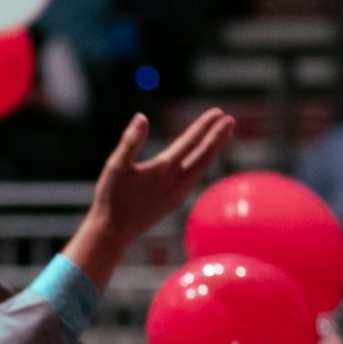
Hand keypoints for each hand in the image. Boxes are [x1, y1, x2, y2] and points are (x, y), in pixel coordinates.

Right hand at [76, 110, 235, 261]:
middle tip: (231, 120)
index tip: (218, 112)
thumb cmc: (111, 197)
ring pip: (202, 167)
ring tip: (224, 135)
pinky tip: (204, 158)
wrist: (113, 232)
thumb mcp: (115, 166)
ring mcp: (178, 194)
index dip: (204, 126)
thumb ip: (130, 141)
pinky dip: (204, 163)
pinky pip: (195, 177)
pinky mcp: (175, 202)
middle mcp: (176, 183)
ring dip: (214, 149)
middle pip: (204, 155)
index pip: (190, 142)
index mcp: (163, 170)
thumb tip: (141, 117)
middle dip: (218, 136)